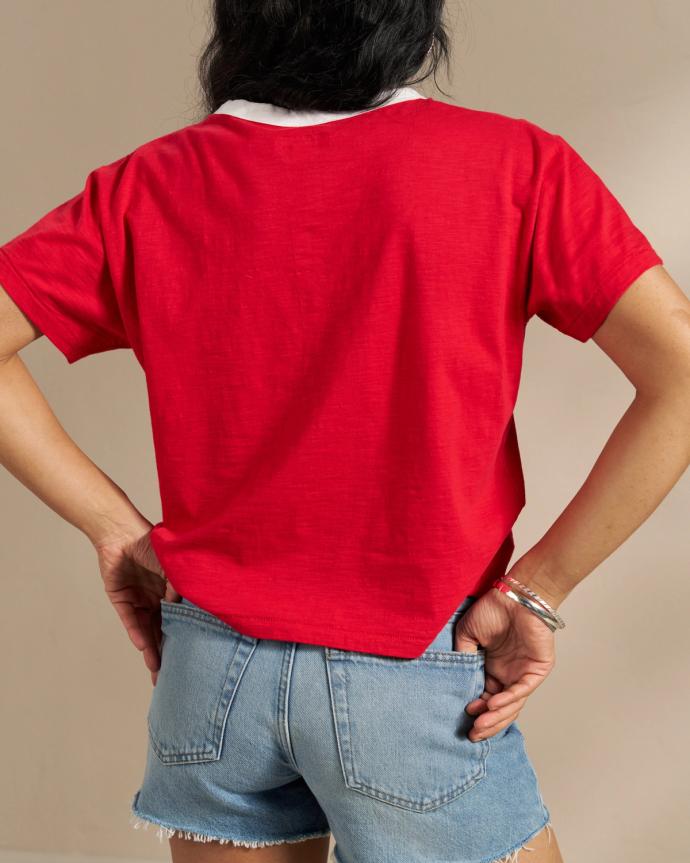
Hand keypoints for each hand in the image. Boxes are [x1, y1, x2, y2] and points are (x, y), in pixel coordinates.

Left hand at [94, 521, 181, 685]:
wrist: (123, 533)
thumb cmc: (153, 544)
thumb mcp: (174, 567)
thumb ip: (179, 588)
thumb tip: (184, 611)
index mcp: (171, 591)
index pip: (179, 618)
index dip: (185, 636)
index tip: (194, 655)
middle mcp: (156, 598)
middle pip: (163, 630)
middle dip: (167, 652)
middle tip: (173, 675)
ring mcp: (139, 600)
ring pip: (147, 631)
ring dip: (151, 650)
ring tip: (157, 671)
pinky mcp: (121, 600)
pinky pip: (130, 621)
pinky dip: (137, 633)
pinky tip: (143, 647)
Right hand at [453, 585, 555, 740]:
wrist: (515, 594)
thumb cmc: (492, 609)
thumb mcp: (467, 634)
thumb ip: (463, 657)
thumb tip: (457, 680)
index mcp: (493, 669)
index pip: (486, 698)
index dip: (476, 710)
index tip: (463, 717)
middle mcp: (508, 675)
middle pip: (499, 708)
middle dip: (486, 723)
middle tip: (472, 734)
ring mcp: (523, 674)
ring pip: (512, 705)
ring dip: (496, 717)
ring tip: (480, 726)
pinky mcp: (536, 671)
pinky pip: (522, 691)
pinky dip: (508, 700)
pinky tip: (493, 706)